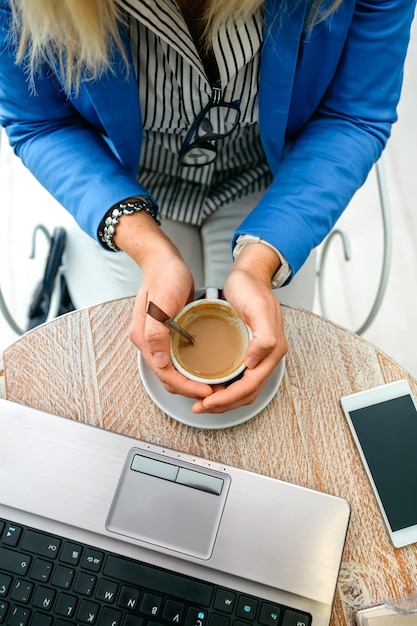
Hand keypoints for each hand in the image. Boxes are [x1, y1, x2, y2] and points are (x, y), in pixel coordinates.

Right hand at [122, 214, 213, 401]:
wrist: (163, 260)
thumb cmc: (163, 276)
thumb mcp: (161, 302)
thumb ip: (156, 332)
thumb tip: (159, 361)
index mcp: (143, 338)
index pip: (165, 374)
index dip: (187, 387)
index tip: (207, 392)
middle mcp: (149, 343)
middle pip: (169, 377)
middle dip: (191, 389)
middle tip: (216, 392)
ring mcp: (158, 339)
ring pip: (174, 371)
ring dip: (192, 381)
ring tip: (214, 384)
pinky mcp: (168, 334)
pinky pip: (179, 359)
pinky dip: (192, 368)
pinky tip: (207, 367)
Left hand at [192, 243, 287, 413]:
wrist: (250, 274)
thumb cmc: (253, 288)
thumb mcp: (259, 309)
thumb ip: (264, 337)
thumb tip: (255, 362)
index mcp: (273, 350)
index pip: (250, 385)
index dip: (229, 398)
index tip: (208, 402)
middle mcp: (267, 356)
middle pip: (247, 392)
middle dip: (224, 404)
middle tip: (200, 407)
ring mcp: (259, 355)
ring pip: (243, 388)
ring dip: (224, 399)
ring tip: (203, 402)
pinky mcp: (249, 351)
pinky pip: (239, 376)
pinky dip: (225, 387)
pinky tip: (211, 386)